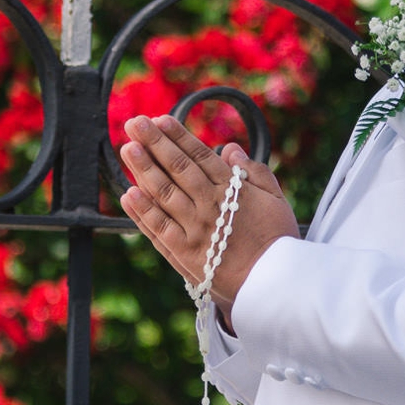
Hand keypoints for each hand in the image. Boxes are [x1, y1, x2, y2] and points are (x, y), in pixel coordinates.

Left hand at [116, 114, 299, 329]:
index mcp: (231, 190)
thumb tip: (230, 149)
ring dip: (143, 169)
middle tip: (135, 124)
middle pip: (177, 168)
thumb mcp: (276, 199)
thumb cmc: (277, 241)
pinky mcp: (184, 253)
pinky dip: (142, 211)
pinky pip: (158, 228)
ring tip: (127, 148)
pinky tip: (128, 194)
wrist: (274, 284)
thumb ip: (253, 172)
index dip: (177, 136)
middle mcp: (208, 205)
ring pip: (163, 193)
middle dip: (154, 143)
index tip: (160, 119)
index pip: (198, 156)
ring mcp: (194, 229)